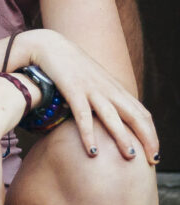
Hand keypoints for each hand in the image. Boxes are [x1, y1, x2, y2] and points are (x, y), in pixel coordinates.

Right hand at [25, 31, 159, 164]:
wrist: (50, 45)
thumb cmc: (68, 67)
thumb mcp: (92, 83)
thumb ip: (102, 98)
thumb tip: (107, 119)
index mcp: (115, 89)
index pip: (141, 113)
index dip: (151, 133)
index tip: (154, 152)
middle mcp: (108, 90)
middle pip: (135, 116)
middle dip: (147, 138)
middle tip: (153, 159)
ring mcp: (92, 89)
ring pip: (113, 117)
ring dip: (123, 138)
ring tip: (131, 156)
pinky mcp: (73, 90)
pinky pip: (83, 116)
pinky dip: (89, 134)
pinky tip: (92, 150)